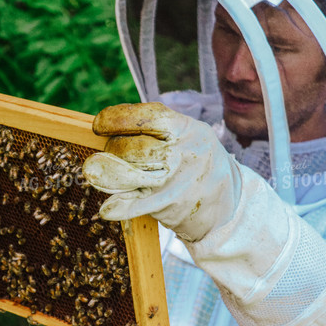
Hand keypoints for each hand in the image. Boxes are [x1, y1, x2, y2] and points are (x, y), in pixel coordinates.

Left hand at [82, 103, 241, 241]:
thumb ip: (157, 130)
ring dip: (108, 174)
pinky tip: (108, 208)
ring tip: (97, 172)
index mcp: (187, 129)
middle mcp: (183, 153)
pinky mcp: (168, 206)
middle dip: (114, 149)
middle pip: (131, 147)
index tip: (99, 125)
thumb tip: (111, 126)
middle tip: (112, 153)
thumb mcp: (188, 136)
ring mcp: (175, 181)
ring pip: (126, 174)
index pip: (144, 117)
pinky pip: (134, 205)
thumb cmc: (197, 164)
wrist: (228, 205)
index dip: (115, 119)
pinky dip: (118, 207)